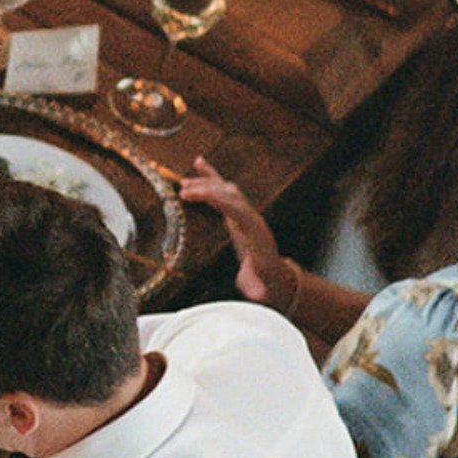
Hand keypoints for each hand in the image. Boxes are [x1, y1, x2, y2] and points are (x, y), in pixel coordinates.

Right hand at [176, 159, 293, 307]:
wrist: (275, 278)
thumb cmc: (264, 283)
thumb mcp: (259, 288)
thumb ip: (257, 288)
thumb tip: (258, 293)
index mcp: (255, 234)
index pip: (235, 209)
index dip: (215, 199)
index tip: (192, 195)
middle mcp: (252, 219)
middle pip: (230, 195)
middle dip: (207, 189)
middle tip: (182, 190)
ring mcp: (245, 214)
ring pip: (226, 190)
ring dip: (206, 183)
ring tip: (184, 182)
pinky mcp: (237, 214)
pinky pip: (224, 190)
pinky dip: (211, 176)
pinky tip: (199, 163)